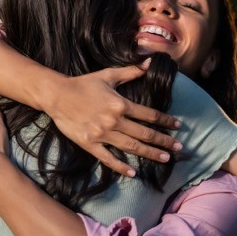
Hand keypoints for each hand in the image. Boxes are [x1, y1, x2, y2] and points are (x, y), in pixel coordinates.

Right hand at [42, 63, 181, 177]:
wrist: (57, 95)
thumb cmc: (84, 84)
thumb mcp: (108, 75)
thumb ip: (131, 71)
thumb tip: (150, 62)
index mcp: (120, 104)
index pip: (149, 115)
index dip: (165, 121)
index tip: (178, 126)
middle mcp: (114, 121)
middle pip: (144, 134)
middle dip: (164, 141)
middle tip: (179, 148)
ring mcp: (102, 134)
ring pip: (131, 147)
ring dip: (150, 154)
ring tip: (165, 158)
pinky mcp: (90, 144)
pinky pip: (108, 158)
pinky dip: (121, 167)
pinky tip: (133, 173)